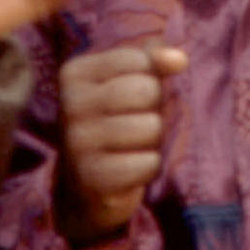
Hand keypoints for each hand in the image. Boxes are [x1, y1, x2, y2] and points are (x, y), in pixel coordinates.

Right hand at [55, 43, 185, 245]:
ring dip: (154, 141)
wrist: (84, 190)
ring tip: (133, 148)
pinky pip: (149, 162)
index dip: (151, 79)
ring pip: (151, 126)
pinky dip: (150, 168)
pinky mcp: (93, 177)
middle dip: (153, 110)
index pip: (138, 60)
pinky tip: (131, 171)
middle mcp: (70, 104)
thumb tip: (179, 59)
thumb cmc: (112, 126)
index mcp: (75, 74)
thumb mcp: (123, 85)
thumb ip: (151, 62)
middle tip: (135, 126)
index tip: (133, 98)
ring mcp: (78, 142)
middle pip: (146, 90)